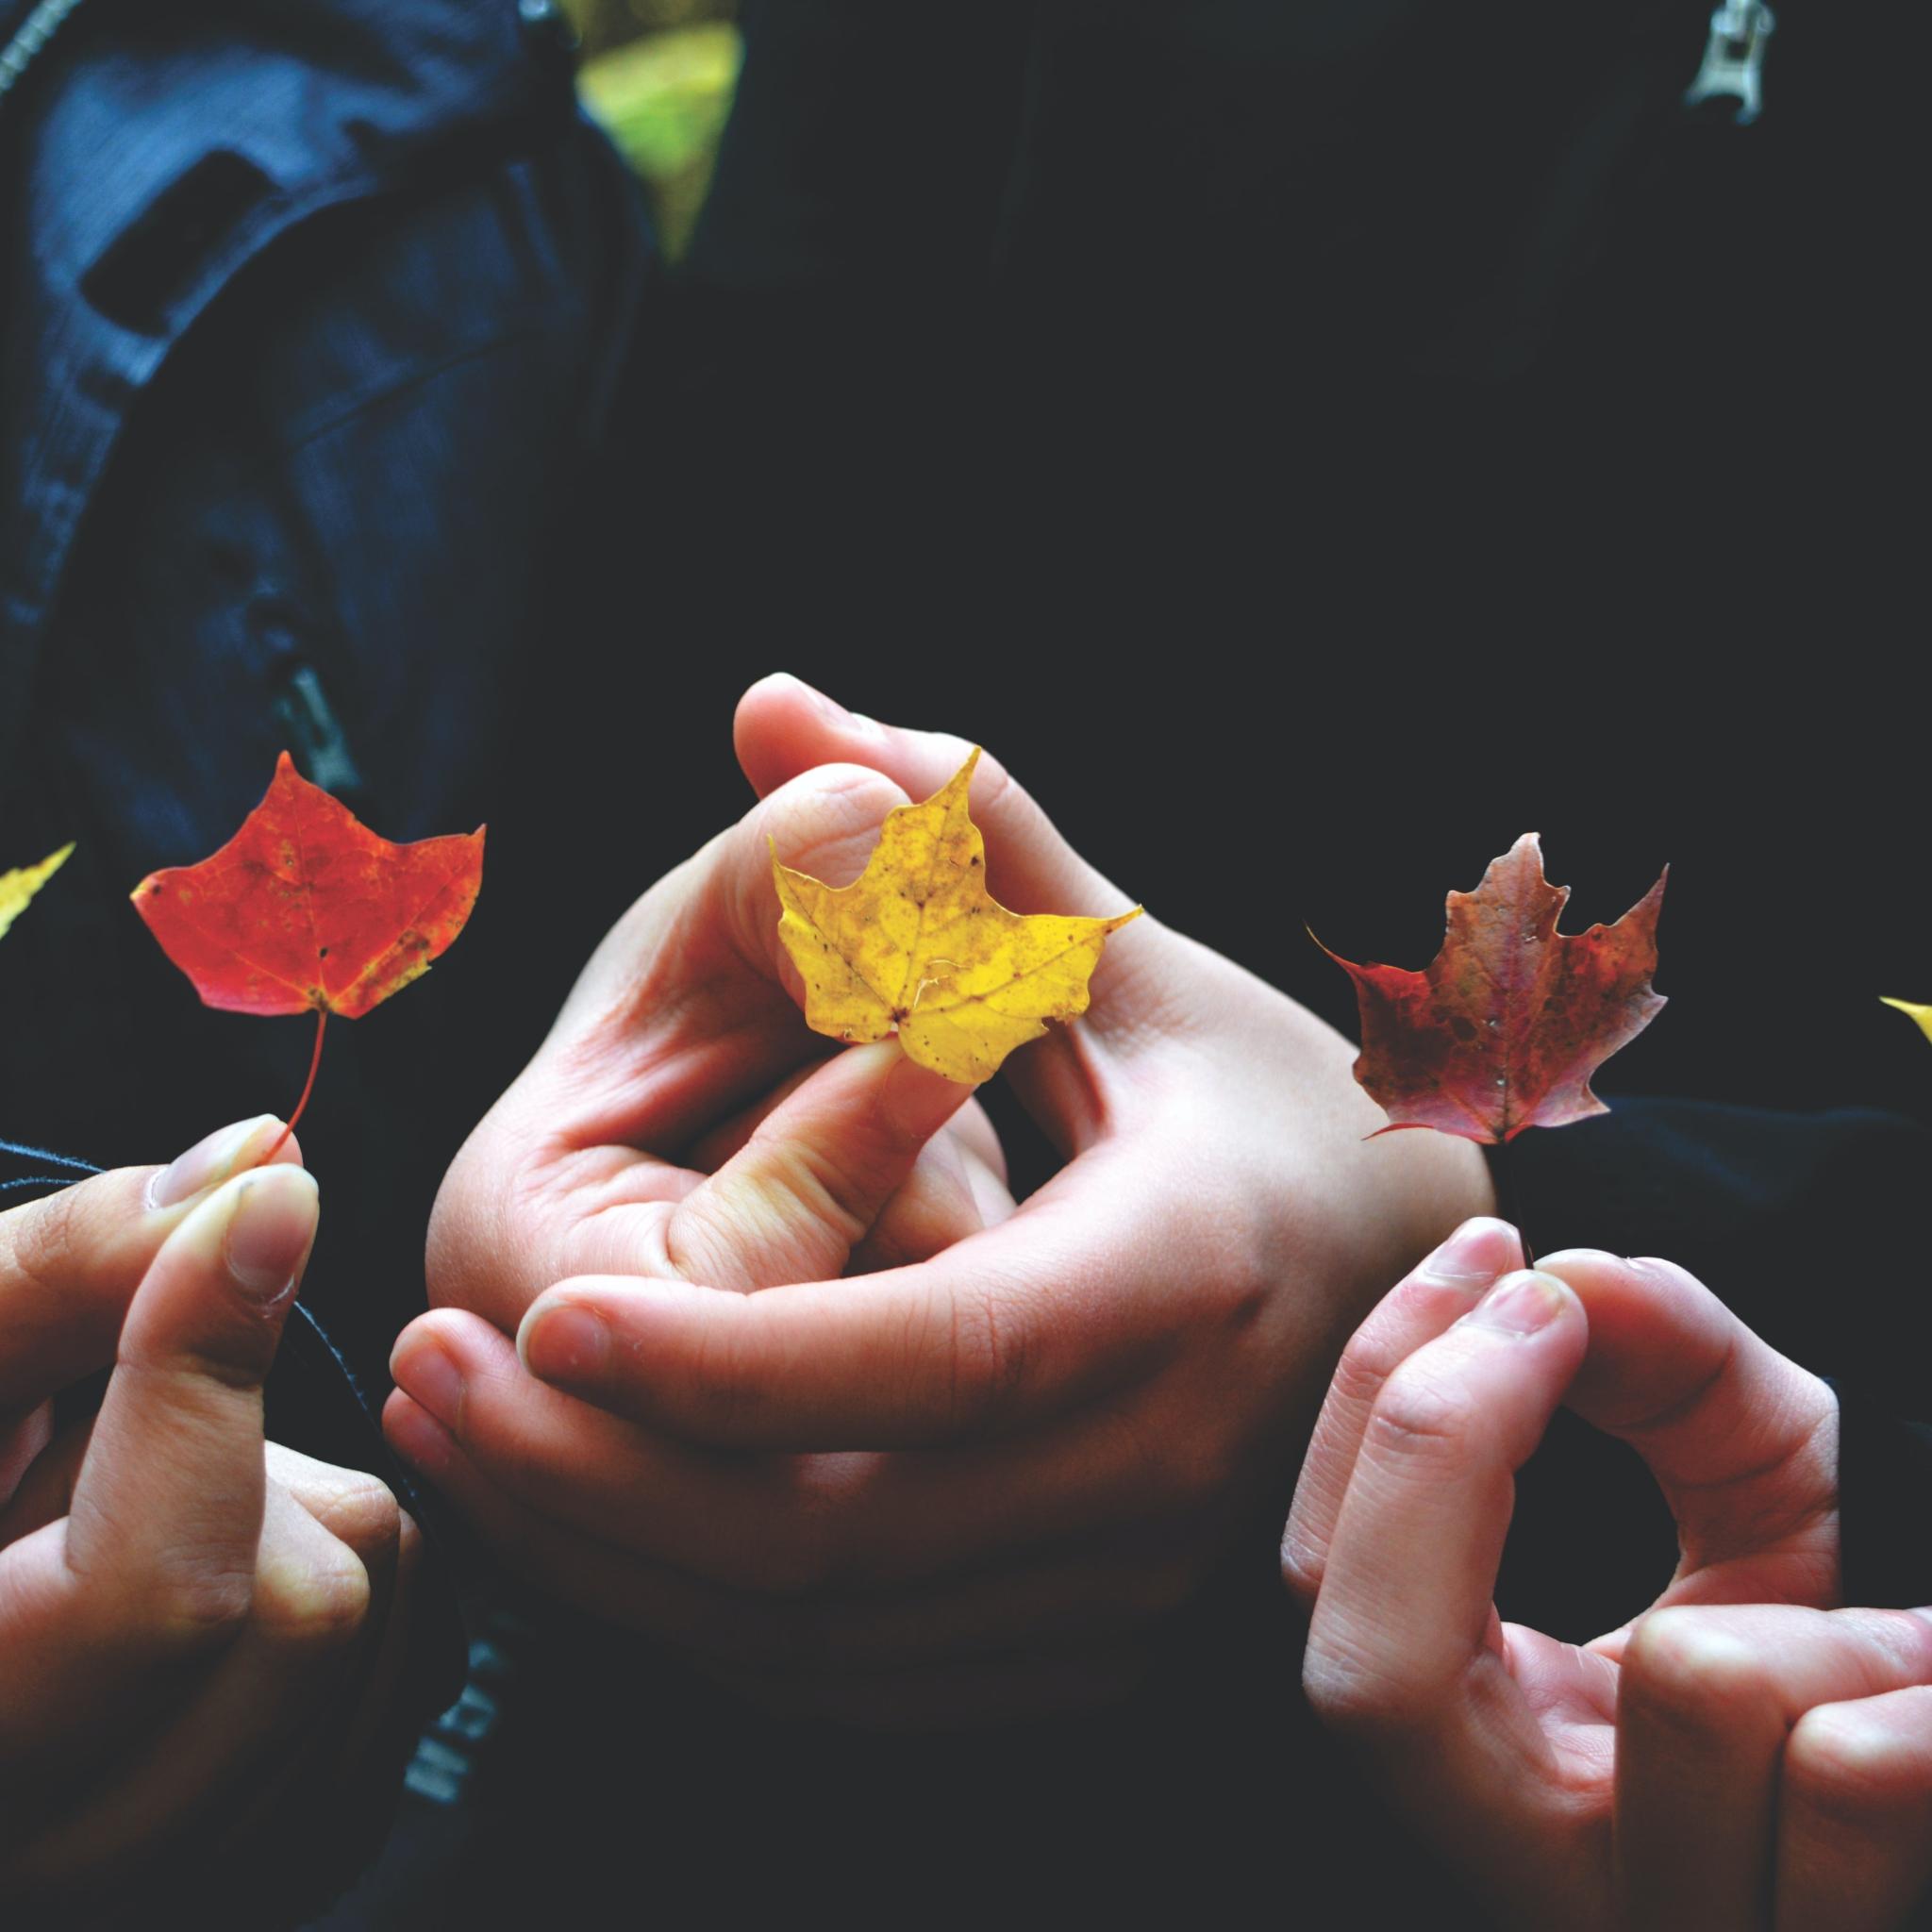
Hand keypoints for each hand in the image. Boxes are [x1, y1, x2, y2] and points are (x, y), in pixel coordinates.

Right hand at [0, 1123, 417, 1920]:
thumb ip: (80, 1266)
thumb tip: (267, 1167)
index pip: (160, 1594)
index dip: (211, 1376)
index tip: (258, 1209)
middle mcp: (63, 1860)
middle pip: (296, 1613)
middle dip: (241, 1469)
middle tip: (110, 1453)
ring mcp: (181, 1882)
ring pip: (372, 1630)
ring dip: (294, 1520)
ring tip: (132, 1527)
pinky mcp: (284, 1857)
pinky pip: (414, 1661)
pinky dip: (353, 1572)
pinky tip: (222, 1572)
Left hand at [388, 675, 1490, 1725]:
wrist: (1393, 1283)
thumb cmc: (1251, 1103)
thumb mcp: (1126, 962)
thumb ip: (958, 839)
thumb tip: (776, 703)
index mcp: (1177, 1275)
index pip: (938, 1356)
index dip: (732, 1356)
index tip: (539, 1305)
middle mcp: (1163, 1467)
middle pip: (837, 1536)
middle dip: (603, 1470)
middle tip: (430, 1368)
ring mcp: (1124, 1584)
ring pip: (820, 1635)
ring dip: (612, 1552)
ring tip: (461, 1432)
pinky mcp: (1080, 1641)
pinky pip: (854, 1678)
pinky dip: (696, 1616)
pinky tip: (587, 1512)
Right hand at [1286, 1223, 1931, 1930]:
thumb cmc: (1854, 1643)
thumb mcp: (1760, 1480)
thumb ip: (1672, 1360)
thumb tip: (1577, 1274)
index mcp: (1482, 1754)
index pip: (1323, 1588)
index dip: (1383, 1401)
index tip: (1494, 1257)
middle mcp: (1530, 1872)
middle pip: (1377, 1680)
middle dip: (1463, 1431)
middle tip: (1561, 1302)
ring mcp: (1663, 1929)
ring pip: (1697, 1696)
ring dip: (1813, 1614)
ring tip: (1886, 1637)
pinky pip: (1851, 1778)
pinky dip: (1914, 1701)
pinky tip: (1928, 1700)